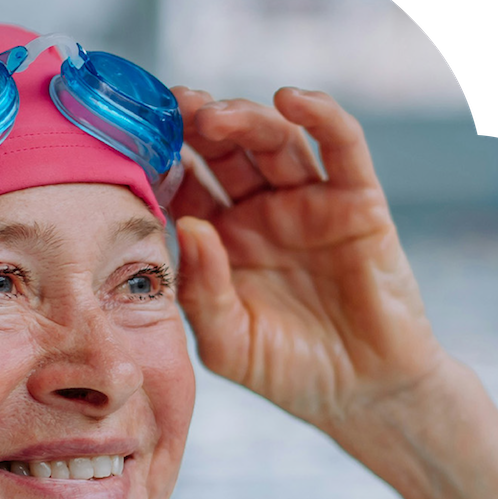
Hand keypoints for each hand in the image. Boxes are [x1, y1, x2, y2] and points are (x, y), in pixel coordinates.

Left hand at [171, 87, 442, 432]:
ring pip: (275, 140)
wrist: (364, 397)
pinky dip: (320, 116)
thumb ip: (202, 292)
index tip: (134, 137)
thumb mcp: (227, 344)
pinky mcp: (358, 202)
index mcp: (221, 242)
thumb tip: (189, 228)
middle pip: (226, 150)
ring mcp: (309, 204)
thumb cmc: (289, 374)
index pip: (186, 185)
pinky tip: (291, 101)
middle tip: (174, 108)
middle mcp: (261, 214)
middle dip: (198, 123)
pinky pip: (341, 146)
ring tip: (214, 116)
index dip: (163, 159)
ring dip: (244, 117)